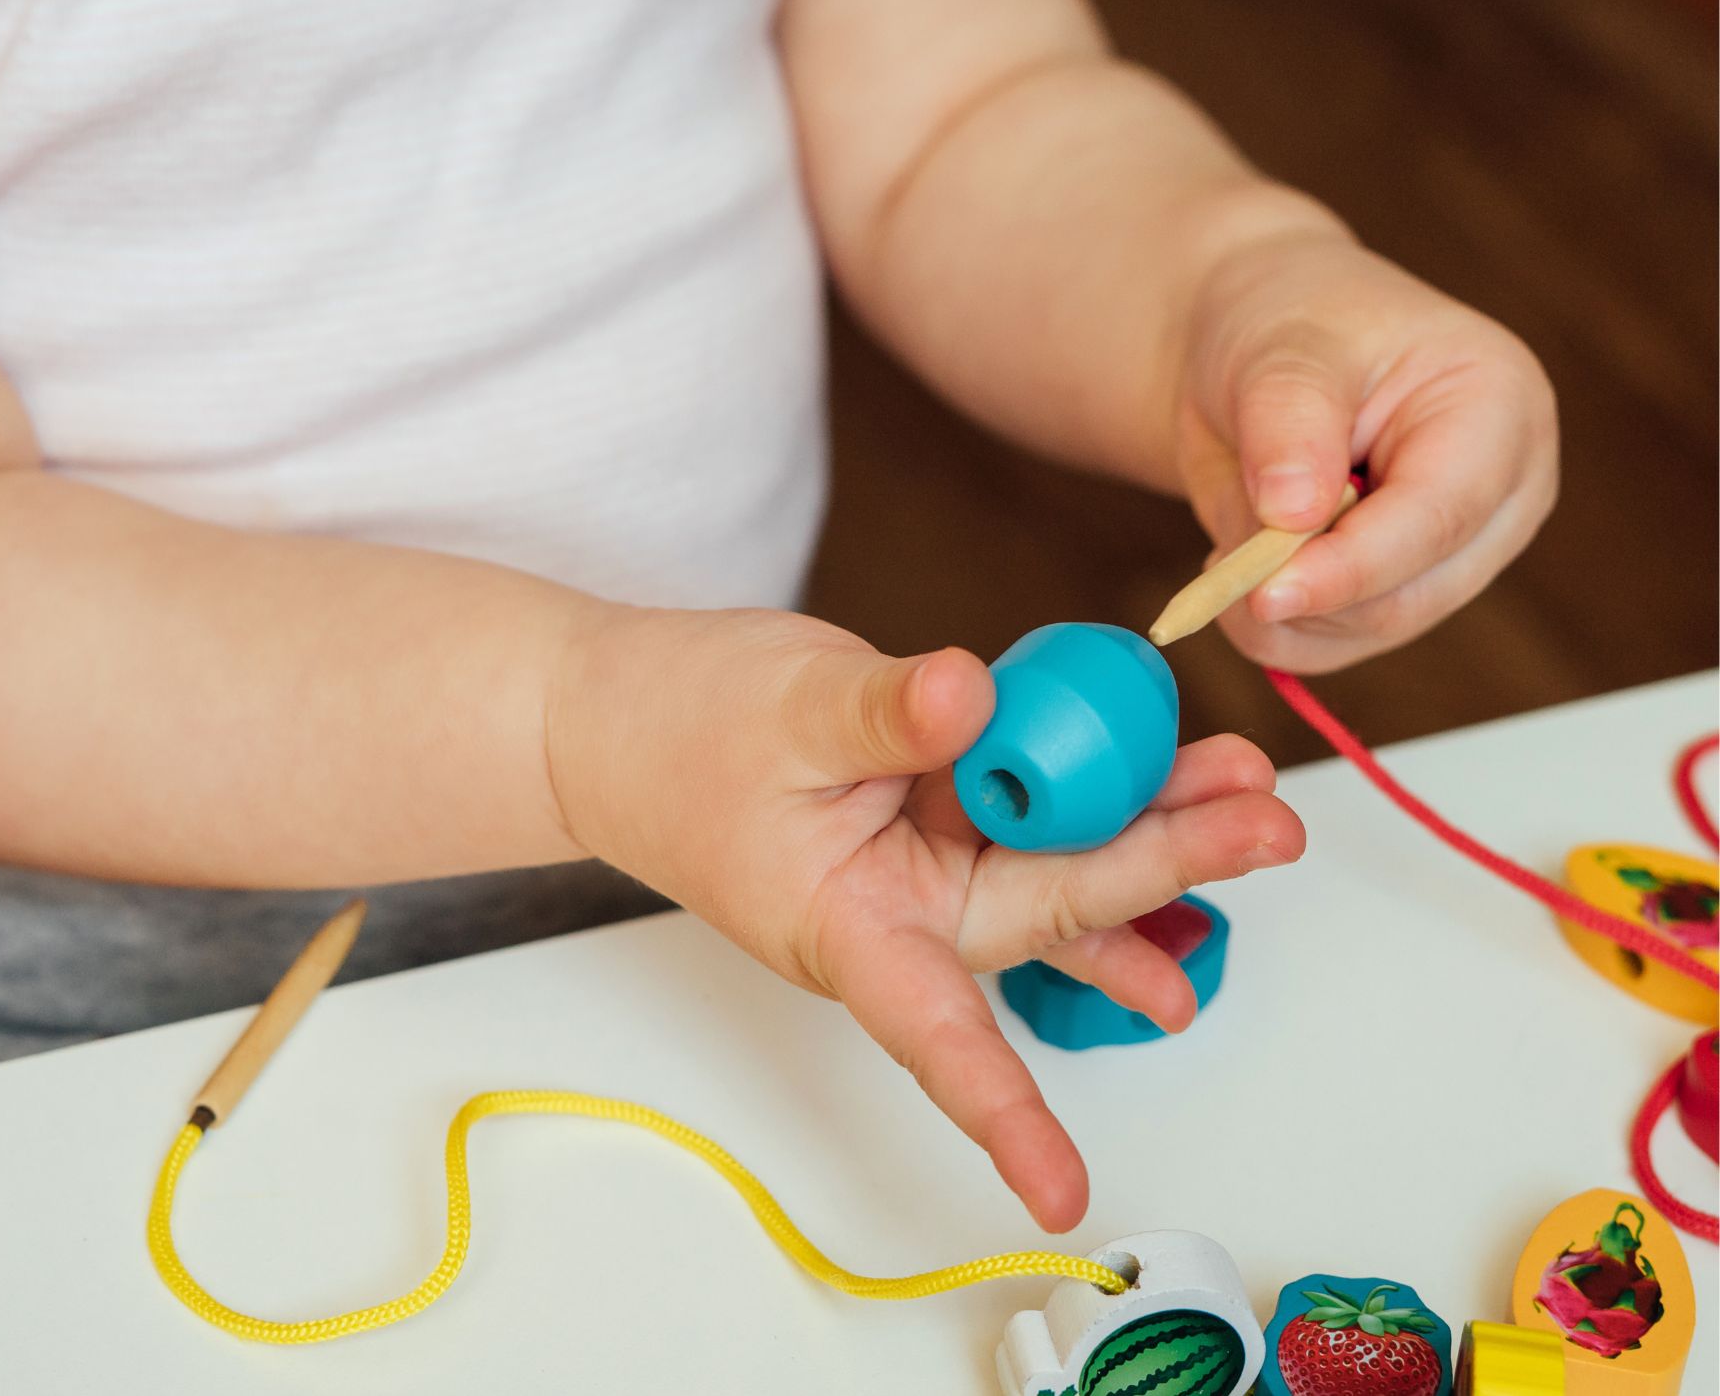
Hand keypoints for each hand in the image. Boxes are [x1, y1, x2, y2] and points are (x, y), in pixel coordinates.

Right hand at [547, 607, 1302, 1228]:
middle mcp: (903, 914)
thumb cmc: (674, 734)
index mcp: (847, 928)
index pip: (934, 1035)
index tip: (1062, 1194)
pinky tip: (1188, 800)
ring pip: (1060, 863)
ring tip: (1253, 802)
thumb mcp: (779, 711)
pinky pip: (1039, 816)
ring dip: (1155, 833)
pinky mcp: (940, 812)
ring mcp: (928, 864)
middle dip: (1158, 872)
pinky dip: (1106, 801)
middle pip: (1048, 914)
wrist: (622, 719)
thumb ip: (881, 714)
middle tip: (1266, 828)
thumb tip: (971, 694)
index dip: (1001, 1113)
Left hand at [1176, 232, 1557, 671]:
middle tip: (1219, 571)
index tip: (1266, 593)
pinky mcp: (1405, 593)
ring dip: (1278, 615)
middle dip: (1303, 593)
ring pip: (1369, 631)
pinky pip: (1336, 645)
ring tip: (1225, 549)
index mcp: (1500, 409)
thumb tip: (1294, 516)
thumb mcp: (1279, 352)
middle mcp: (1500, 494)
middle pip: (1410, 595)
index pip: (1439, 516)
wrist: (1256, 353)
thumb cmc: (1285, 328)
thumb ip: (1287, 426)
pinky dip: (1273, 628)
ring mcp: (1459, 553)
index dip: (1351, 565)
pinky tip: (1240, 569)